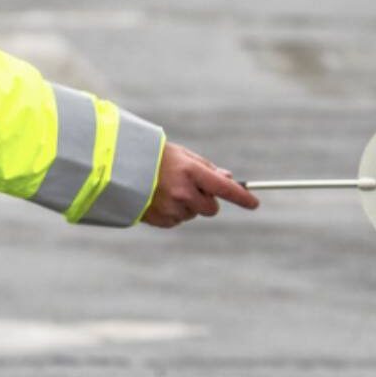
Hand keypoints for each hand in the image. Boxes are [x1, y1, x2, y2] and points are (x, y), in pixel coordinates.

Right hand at [142, 143, 258, 227]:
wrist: (120, 168)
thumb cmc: (157, 157)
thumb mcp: (184, 156)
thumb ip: (208, 169)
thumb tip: (229, 179)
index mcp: (191, 172)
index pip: (225, 188)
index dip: (242, 197)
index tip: (254, 203)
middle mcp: (183, 192)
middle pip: (211, 208)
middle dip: (208, 200)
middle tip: (194, 188)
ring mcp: (171, 208)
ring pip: (194, 214)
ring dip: (188, 205)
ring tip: (169, 189)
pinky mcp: (161, 220)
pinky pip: (178, 220)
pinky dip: (175, 212)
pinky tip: (160, 198)